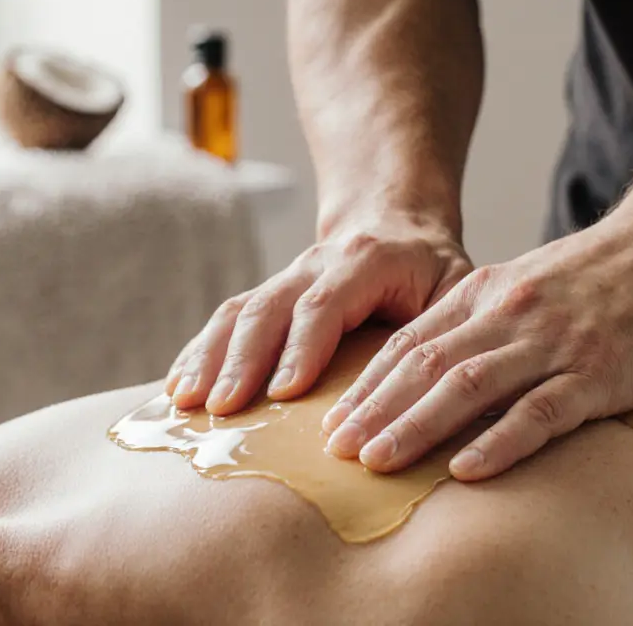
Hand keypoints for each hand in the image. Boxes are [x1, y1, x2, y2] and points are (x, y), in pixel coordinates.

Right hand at [166, 211, 471, 414]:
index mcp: (366, 261)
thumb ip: (448, 329)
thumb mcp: (455, 287)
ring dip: (209, 358)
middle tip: (223, 409)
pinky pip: (225, 320)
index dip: (303, 347)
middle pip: (269, 308)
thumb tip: (453, 392)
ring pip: (238, 312)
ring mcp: (285, 278)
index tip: (284, 393)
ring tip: (187, 404)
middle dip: (242, 360)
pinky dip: (198, 354)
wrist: (394, 223)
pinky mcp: (267, 296)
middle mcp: (316, 264)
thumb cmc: (433, 269)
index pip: (326, 304)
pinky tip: (177, 389)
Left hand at [321, 215, 632, 480]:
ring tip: (376, 463)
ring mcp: (554, 343)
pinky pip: (541, 410)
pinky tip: (466, 469)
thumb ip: (488, 322)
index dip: (367, 386)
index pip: (411, 344)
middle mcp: (510, 315)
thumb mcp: (533, 285)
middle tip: (333, 453)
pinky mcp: (600, 371)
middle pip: (425, 366)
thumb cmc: (609, 275)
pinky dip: (500, 440)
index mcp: (489, 294)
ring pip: (469, 386)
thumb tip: (439, 372)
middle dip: (374, 410)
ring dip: (416, 425)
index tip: (331, 424)